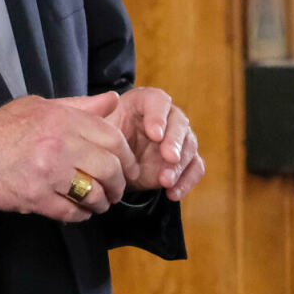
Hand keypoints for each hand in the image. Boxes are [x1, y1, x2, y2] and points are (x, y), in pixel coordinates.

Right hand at [0, 92, 138, 222]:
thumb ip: (80, 106)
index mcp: (63, 119)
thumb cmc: (4, 129)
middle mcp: (59, 144)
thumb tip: (114, 100)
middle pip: (109, 168)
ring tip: (99, 202)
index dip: (127, 156)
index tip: (128, 167)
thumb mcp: (42, 107)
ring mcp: (48, 172)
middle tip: (116, 190)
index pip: (113, 138)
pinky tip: (79, 211)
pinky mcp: (36, 197)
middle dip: (118, 184)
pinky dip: (81, 215)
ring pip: (93, 193)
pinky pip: (71, 212)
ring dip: (101, 202)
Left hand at [111, 87, 205, 201]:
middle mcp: (168, 117)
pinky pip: (195, 168)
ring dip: (179, 165)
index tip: (153, 134)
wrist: (112, 162)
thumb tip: (112, 99)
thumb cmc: (105, 137)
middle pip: (179, 123)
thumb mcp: (98, 125)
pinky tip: (173, 193)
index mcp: (146, 102)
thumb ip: (101, 112)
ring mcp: (179, 139)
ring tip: (165, 181)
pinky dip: (187, 181)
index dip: (158, 116)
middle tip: (169, 157)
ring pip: (189, 146)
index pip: (158, 101)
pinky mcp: (184, 161)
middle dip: (175, 141)